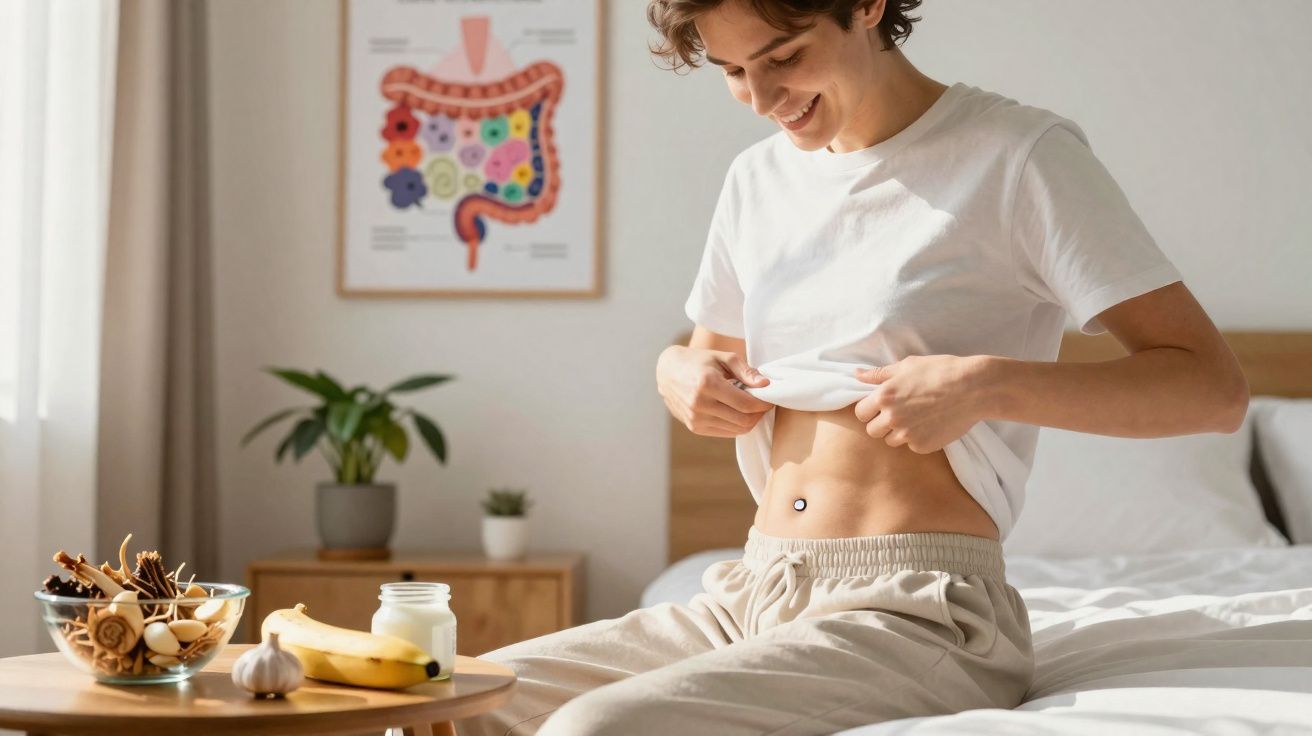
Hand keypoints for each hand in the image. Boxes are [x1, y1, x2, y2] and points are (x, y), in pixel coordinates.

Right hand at [656, 346, 775, 437]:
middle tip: (764, 403)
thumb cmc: (698, 361)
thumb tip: (765, 385)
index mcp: (707, 384)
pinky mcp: (695, 427)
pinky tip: (738, 412)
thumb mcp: (722, 357)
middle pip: (743, 420)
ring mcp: (695, 419)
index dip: (763, 404)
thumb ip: (745, 371)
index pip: (745, 404)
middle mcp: (699, 404)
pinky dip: (737, 425)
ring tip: (752, 407)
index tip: (771, 398)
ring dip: (750, 420)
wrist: (668, 372)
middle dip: (759, 414)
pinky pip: (726, 433)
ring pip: (736, 429)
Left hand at [852, 354, 989, 453]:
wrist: (974, 388)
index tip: (881, 406)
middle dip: (882, 423)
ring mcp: (907, 435)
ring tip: (917, 417)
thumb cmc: (940, 371)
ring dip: (899, 433)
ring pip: (891, 441)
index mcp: (884, 396)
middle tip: (900, 413)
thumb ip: (879, 374)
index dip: (870, 410)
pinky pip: (912, 446)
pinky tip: (931, 424)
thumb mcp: (907, 365)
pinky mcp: (923, 446)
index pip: (860, 413)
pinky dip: (918, 438)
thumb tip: (857, 375)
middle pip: (872, 431)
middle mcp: (892, 418)